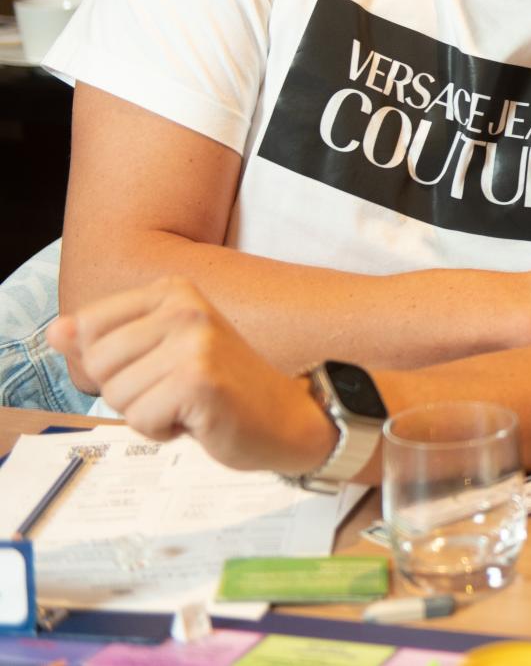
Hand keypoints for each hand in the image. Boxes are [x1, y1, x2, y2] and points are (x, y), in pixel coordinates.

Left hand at [45, 277, 335, 475]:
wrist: (284, 418)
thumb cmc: (219, 388)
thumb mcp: (157, 355)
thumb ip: (103, 341)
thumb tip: (55, 331)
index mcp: (173, 290)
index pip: (87, 327)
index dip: (112, 364)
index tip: (158, 368)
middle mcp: (185, 306)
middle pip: (96, 363)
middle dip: (126, 392)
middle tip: (175, 391)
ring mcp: (195, 340)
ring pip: (115, 394)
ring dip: (145, 414)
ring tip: (187, 404)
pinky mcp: (200, 379)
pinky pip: (140, 419)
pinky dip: (162, 431)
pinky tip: (197, 419)